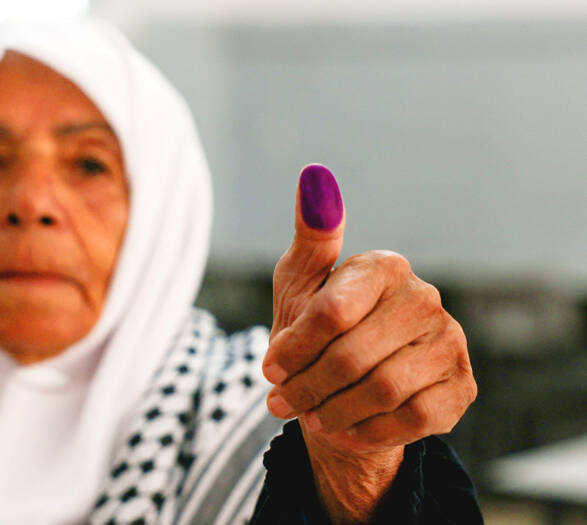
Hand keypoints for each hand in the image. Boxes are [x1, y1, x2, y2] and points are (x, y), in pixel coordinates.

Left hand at [262, 165, 476, 522]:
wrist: (351, 387)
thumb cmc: (320, 330)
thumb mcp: (303, 283)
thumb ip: (312, 236)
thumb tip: (315, 174)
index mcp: (385, 267)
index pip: (330, 313)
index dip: (293, 348)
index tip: (270, 367)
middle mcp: (425, 298)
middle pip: (352, 356)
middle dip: (307, 386)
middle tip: (282, 401)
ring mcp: (449, 342)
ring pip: (380, 391)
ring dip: (332, 412)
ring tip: (311, 415)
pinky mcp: (461, 387)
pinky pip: (411, 419)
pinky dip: (366, 430)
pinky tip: (345, 427)